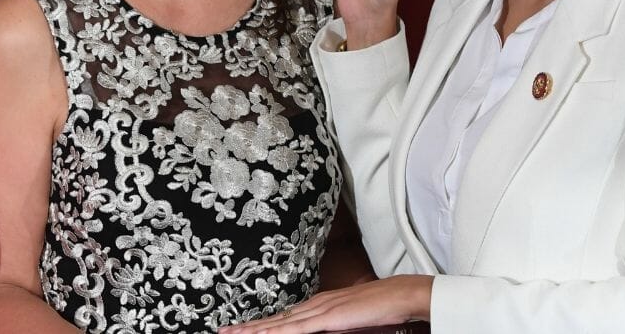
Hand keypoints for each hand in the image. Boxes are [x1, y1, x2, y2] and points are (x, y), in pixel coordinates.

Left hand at [219, 275, 431, 333]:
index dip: (262, 325)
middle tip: (224, 332)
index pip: (284, 318)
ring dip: (254, 331)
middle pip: (275, 320)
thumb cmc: (381, 308)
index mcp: (318, 305)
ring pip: (279, 324)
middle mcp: (314, 305)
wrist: (401, 294)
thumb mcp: (350, 321)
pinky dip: (275, 333)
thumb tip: (321, 328)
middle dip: (248, 328)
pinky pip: (295, 330)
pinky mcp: (327, 318)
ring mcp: (319, 310)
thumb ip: (333, 325)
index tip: (243, 330)